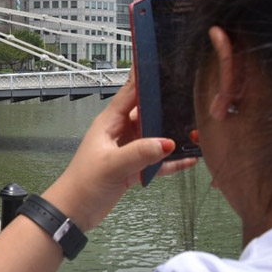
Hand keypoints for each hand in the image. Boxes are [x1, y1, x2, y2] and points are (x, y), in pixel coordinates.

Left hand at [47, 78, 197, 230]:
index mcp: (110, 122)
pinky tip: (191, 159)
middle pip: (147, 112)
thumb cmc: (84, 183)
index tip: (161, 60)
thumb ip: (139, 153)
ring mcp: (128, 149)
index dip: (144, 76)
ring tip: (197, 130)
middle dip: (167, 105)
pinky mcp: (134, 167)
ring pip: (155, 135)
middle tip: (192, 97)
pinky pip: (157, 160)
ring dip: (172, 134)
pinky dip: (172, 160)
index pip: (130, 92)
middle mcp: (120, 131)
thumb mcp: (112, 165)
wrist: (74, 211)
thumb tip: (167, 142)